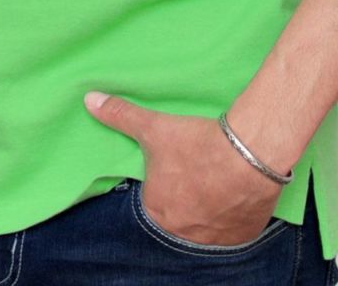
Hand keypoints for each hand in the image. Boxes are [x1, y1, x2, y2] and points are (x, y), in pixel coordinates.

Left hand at [83, 90, 286, 246]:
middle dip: (185, 195)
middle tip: (197, 170)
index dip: (164, 181)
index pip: (154, 199)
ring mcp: (216, 238)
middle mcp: (183, 232)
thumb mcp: (154, 127)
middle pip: (180, 213)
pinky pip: (234, 228)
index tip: (176, 167)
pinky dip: (234, 213)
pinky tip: (235, 192)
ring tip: (217, 179)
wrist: (248, 154)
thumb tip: (89, 100)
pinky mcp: (244, 234)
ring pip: (208, 223)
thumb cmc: (196, 144)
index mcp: (158, 211)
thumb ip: (121, 116)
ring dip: (209, 206)